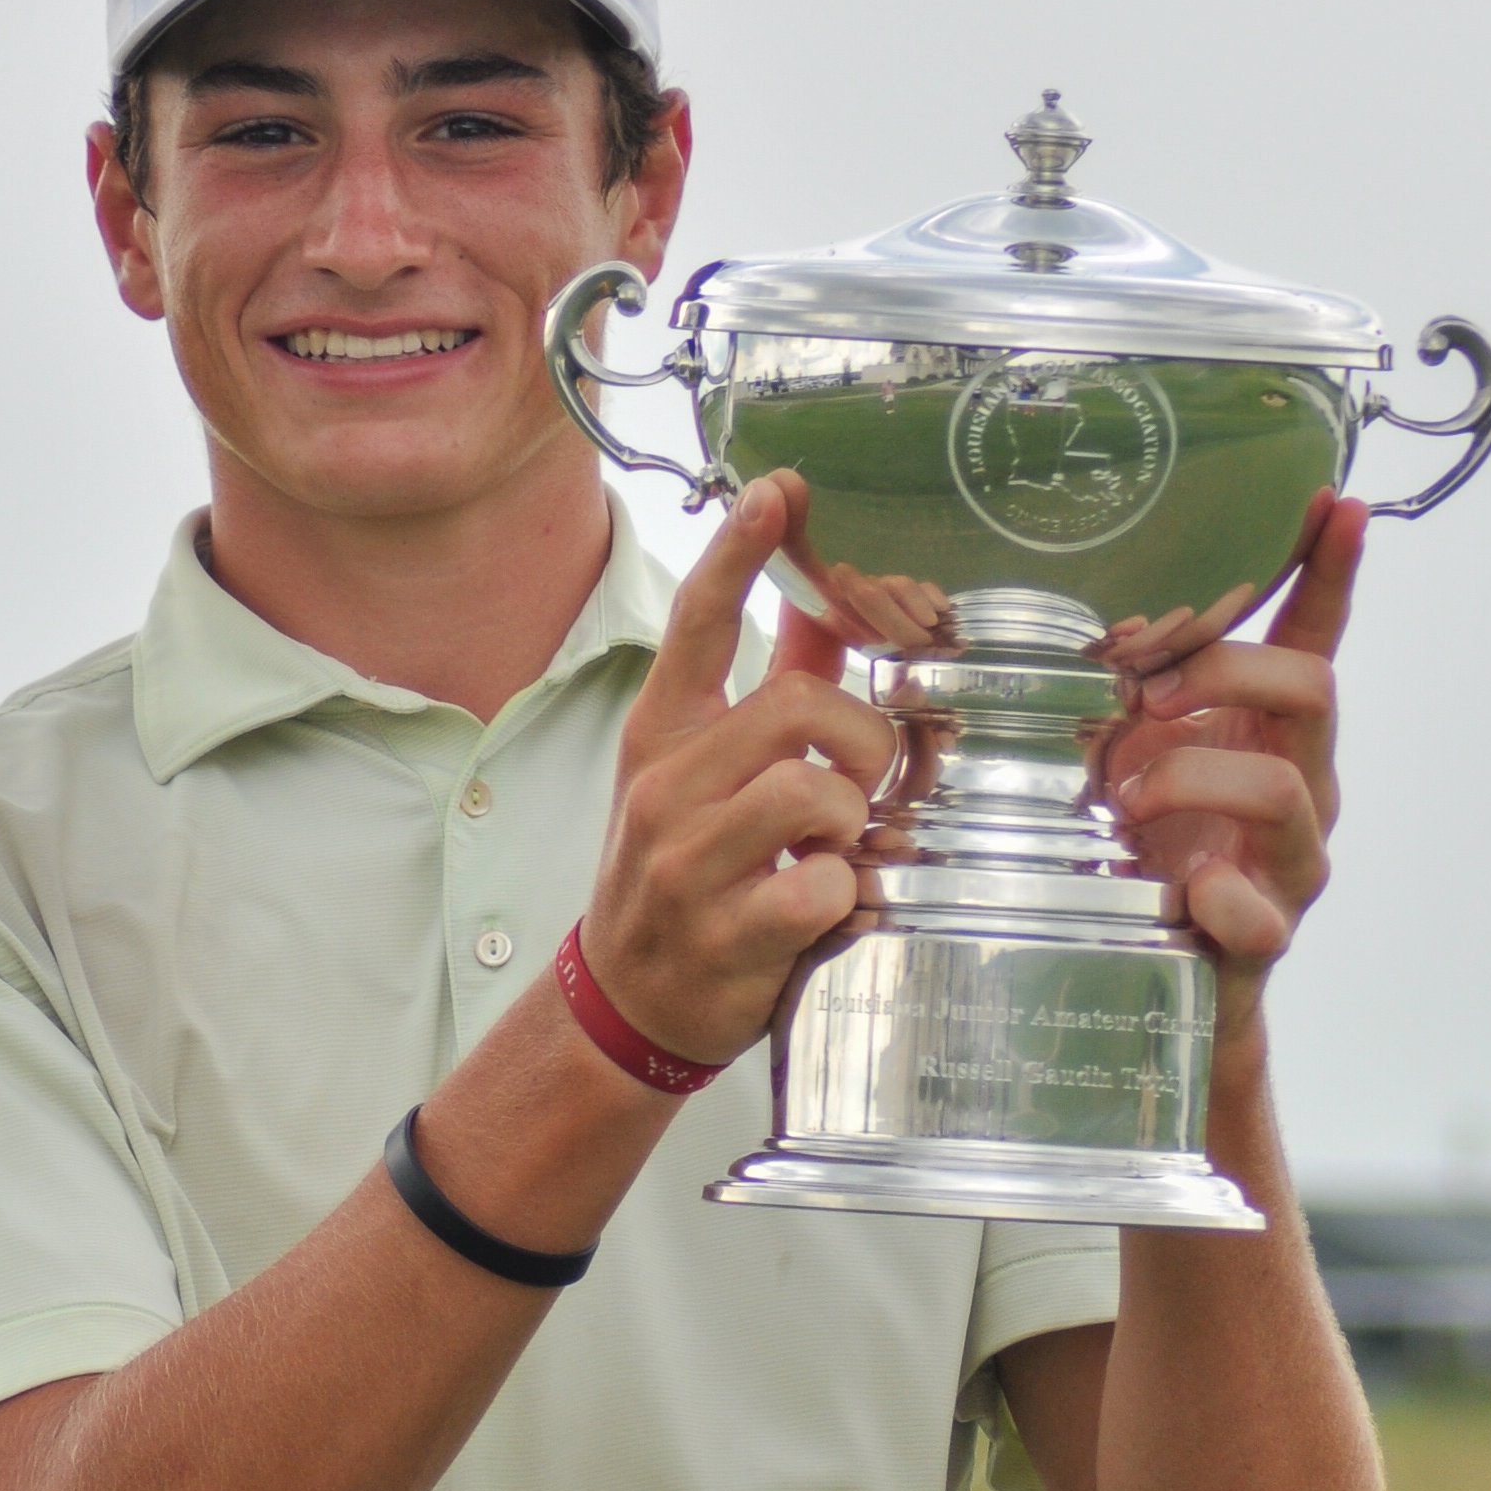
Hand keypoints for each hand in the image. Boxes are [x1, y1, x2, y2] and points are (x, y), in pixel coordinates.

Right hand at [580, 473, 894, 1068]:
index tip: (777, 491)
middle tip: (865, 781)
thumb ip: (770, 691)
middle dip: (860, 739)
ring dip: (853, 821)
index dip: (738, 552)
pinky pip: (818, 888)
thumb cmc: (683, 871)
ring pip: (812, 794)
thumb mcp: (705, 775)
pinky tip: (822, 906)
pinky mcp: (722, 933)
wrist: (626, 999)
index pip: (696, 624)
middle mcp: (663, 788)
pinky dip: (843, 897)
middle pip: (794, 709)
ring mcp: (687, 863)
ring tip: (838, 848)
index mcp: (662, 736)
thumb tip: (828, 605)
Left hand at [1100, 497, 1364, 1055]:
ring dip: (1195, 779)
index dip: (1331, 572)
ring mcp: (1291, 864)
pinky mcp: (1266, 937)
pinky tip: (1190, 898)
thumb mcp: (1130, 759)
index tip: (1340, 504)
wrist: (1169, 988)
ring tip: (1126, 803)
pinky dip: (1223, 901)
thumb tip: (1077, 624)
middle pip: (1312, 689)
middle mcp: (1301, 787)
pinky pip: (1261, 914)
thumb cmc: (1148, 856)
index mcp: (1270, 734)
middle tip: (1147, 698)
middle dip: (1229, 673)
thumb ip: (1127, 699)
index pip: (1314, 638)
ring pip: (1283, 792)